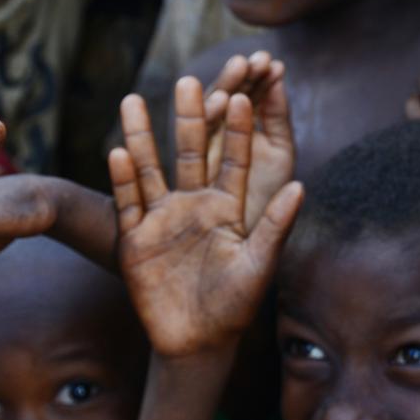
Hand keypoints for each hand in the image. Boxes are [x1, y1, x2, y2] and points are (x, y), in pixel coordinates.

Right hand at [111, 77, 303, 357]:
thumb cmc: (236, 304)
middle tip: (189, 79)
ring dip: (142, 137)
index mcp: (229, 207)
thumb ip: (276, 225)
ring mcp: (162, 218)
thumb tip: (302, 186)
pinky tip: (117, 152)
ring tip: (132, 99)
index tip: (242, 94)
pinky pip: (128, 203)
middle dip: (191, 118)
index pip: (235, 160)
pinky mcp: (135, 238)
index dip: (238, 130)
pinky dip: (123, 180)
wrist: (198, 341)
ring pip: (151, 170)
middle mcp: (195, 204)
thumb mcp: (259, 264)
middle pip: (191, 153)